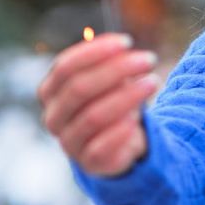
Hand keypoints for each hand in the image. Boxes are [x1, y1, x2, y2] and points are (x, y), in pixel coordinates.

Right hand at [37, 33, 160, 176]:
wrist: (122, 145)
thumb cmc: (113, 104)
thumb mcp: (111, 81)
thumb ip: (110, 65)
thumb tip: (121, 47)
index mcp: (51, 92)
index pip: (65, 66)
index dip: (95, 51)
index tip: (127, 41)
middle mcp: (54, 117)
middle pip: (80, 88)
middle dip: (117, 70)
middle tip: (149, 60)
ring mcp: (68, 142)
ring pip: (94, 115)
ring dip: (127, 96)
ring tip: (153, 83)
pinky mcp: (88, 162)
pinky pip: (102, 145)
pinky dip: (121, 130)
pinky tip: (137, 119)